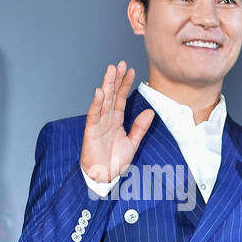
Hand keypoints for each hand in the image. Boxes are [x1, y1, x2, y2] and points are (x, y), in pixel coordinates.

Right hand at [79, 61, 153, 182]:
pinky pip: (94, 115)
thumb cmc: (114, 162)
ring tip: (111, 70)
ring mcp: (98, 123)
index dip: (125, 84)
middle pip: (112, 94)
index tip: (131, 71)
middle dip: (116, 79)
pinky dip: (96, 103)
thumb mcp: (132, 143)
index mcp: (116, 120)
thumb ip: (140, 127)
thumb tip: (150, 112)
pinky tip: (99, 91)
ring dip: (107, 85)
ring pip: (103, 100)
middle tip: (120, 63)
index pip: (121, 98)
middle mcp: (107, 119)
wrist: (104, 178)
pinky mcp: (91, 131)